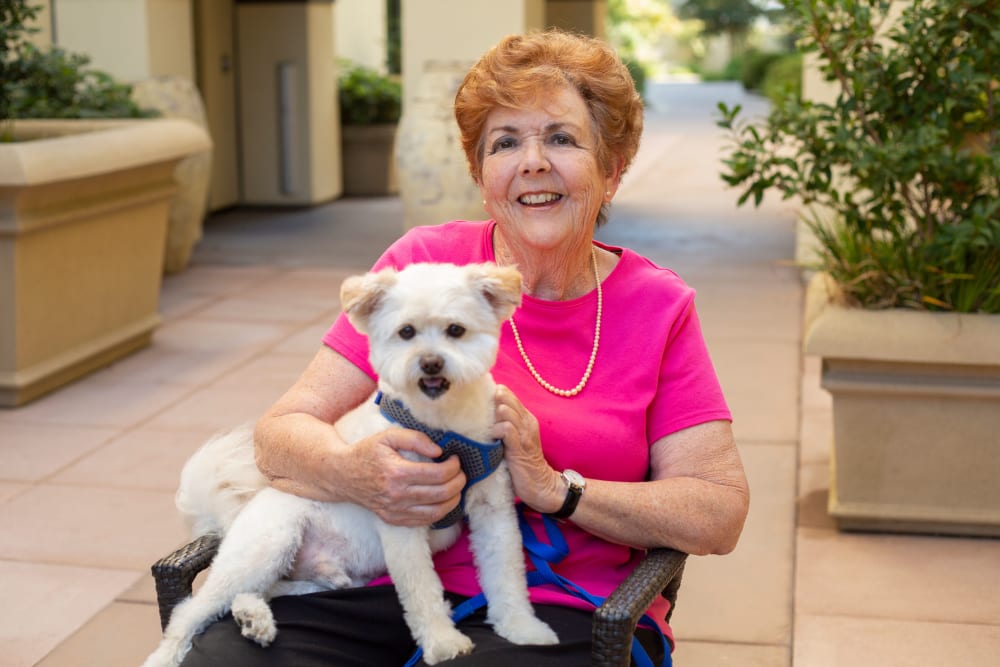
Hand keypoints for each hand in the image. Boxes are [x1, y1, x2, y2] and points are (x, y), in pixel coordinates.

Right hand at [347, 427, 466, 526]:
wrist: (342, 475)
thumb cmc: (366, 452)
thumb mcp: (388, 436)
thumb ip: (415, 439)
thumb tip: (438, 451)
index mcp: (397, 473)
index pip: (438, 474)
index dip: (454, 467)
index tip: (455, 459)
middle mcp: (397, 495)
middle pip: (441, 494)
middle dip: (459, 482)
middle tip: (461, 472)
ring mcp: (395, 510)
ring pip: (437, 512)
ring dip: (454, 500)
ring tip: (457, 487)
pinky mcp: (394, 519)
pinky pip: (424, 521)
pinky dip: (440, 512)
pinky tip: (443, 500)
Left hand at [492, 385, 563, 513]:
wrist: (541, 485)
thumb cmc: (523, 463)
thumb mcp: (515, 439)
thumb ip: (505, 424)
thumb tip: (483, 414)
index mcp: (525, 417)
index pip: (507, 393)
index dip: (492, 395)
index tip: (481, 404)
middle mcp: (527, 422)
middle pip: (505, 397)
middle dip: (491, 403)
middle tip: (483, 416)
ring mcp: (524, 434)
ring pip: (505, 410)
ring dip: (493, 418)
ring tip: (489, 430)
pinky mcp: (519, 447)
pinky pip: (506, 429)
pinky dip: (497, 431)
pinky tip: (493, 439)